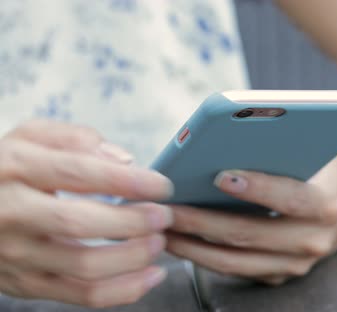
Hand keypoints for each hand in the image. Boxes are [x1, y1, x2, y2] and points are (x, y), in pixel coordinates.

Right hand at [0, 120, 173, 307]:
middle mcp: (11, 213)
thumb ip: (76, 139)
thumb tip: (125, 161)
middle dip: (132, 221)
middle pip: (79, 222)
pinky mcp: (25, 284)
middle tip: (164, 215)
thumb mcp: (31, 137)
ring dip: (133, 257)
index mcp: (15, 168)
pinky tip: (151, 276)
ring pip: (83, 266)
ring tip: (159, 242)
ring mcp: (16, 253)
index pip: (77, 173)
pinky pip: (80, 295)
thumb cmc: (9, 169)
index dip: (126, 181)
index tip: (162, 186)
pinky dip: (124, 290)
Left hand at [167, 155, 336, 284]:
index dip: (257, 188)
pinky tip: (179, 240)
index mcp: (326, 204)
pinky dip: (203, 256)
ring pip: (235, 261)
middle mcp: (313, 241)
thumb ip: (285, 142)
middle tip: (167, 208)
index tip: (219, 175)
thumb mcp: (316, 149)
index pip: (290, 198)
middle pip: (250, 234)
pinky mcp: (279, 276)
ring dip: (193, 246)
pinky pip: (235, 270)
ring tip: (161, 226)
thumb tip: (232, 131)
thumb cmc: (323, 170)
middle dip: (202, 222)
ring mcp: (295, 265)